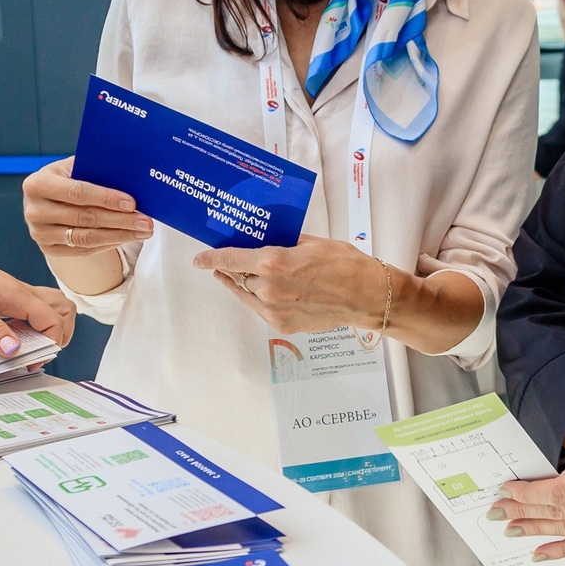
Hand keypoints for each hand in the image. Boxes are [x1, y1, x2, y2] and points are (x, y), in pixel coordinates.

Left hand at [0, 241, 77, 355]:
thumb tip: (13, 350)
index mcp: (16, 294)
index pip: (54, 319)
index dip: (51, 343)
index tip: (32, 361)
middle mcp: (21, 292)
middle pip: (64, 310)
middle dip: (60, 336)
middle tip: (37, 355)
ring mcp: (15, 294)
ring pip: (51, 308)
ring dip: (49, 330)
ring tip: (29, 349)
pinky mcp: (5, 297)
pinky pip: (31, 311)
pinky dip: (32, 327)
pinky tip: (12, 338)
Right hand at [23, 161, 151, 255]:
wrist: (44, 199)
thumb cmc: (65, 178)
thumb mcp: (73, 167)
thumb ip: (94, 168)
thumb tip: (130, 173)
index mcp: (38, 184)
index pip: (77, 193)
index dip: (105, 198)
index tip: (132, 202)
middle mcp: (34, 210)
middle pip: (84, 218)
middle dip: (120, 220)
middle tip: (145, 220)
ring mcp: (39, 233)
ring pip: (86, 238)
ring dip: (119, 235)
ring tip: (142, 231)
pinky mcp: (48, 249)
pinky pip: (83, 250)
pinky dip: (108, 244)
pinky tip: (126, 237)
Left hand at [195, 238, 392, 335]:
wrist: (366, 296)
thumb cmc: (344, 264)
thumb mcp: (311, 242)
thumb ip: (282, 243)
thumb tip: (264, 240)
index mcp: (274, 262)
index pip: (231, 259)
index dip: (211, 258)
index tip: (198, 259)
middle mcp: (269, 288)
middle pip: (238, 277)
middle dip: (231, 269)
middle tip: (225, 263)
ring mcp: (275, 311)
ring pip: (246, 295)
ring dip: (241, 285)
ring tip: (235, 278)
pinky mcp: (283, 325)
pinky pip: (261, 310)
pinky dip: (259, 299)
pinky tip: (263, 291)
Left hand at [485, 424, 564, 561]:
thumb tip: (547, 489)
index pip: (561, 492)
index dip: (529, 495)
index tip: (506, 492)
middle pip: (561, 513)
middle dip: (524, 512)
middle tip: (497, 512)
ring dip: (537, 531)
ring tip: (510, 529)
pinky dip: (563, 550)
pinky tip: (540, 552)